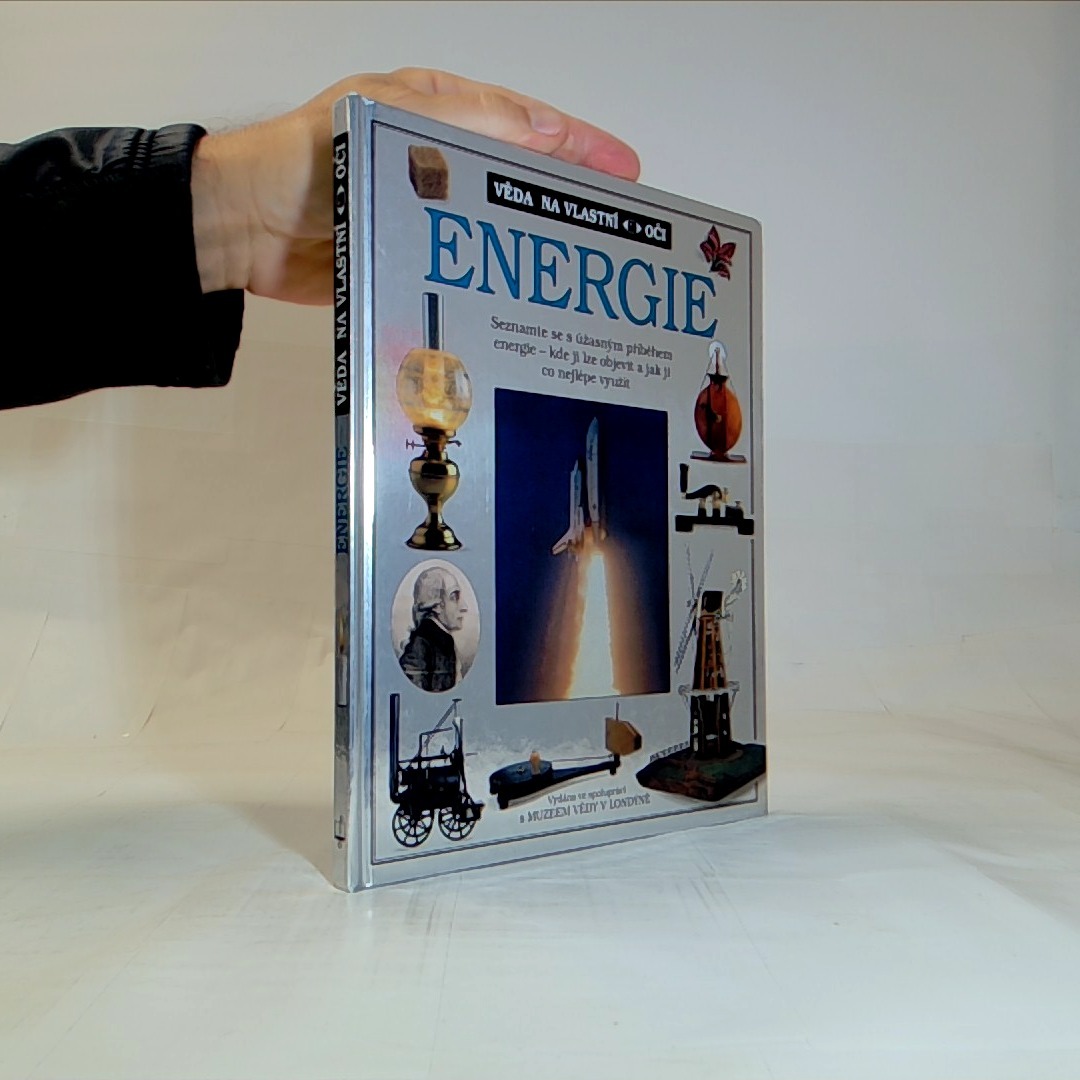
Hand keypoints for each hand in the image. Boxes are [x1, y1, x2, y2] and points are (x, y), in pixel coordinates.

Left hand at [191, 68, 640, 303]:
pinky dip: (495, 275)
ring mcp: (423, 209)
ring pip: (496, 223)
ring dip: (535, 241)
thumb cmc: (297, 164)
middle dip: (567, 195)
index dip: (578, 145)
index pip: (524, 122)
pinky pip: (465, 263)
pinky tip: (520, 291)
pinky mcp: (409, 254)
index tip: (621, 168)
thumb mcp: (388, 121)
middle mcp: (434, 158)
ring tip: (580, 259)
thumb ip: (469, 123)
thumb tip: (544, 134)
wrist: (244, 232)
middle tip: (613, 219)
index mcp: (434, 110)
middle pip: (518, 175)